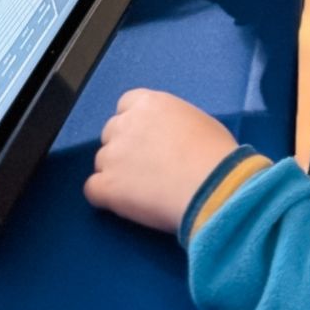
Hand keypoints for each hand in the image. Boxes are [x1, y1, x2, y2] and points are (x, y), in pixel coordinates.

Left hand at [84, 88, 238, 233]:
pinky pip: (92, 190)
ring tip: (143, 192)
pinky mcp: (108, 185)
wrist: (214, 187)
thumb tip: (169, 139)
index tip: (148, 142)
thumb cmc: (217, 157)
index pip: (126, 106)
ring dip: (116, 174)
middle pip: (111, 133)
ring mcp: (113, 154)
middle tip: (147, 169)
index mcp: (149, 103)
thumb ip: (173, 124)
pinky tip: (126, 205)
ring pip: (102, 162)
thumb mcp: (198, 122)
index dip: (135, 125)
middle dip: (124, 149)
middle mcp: (126, 123)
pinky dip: (105, 198)